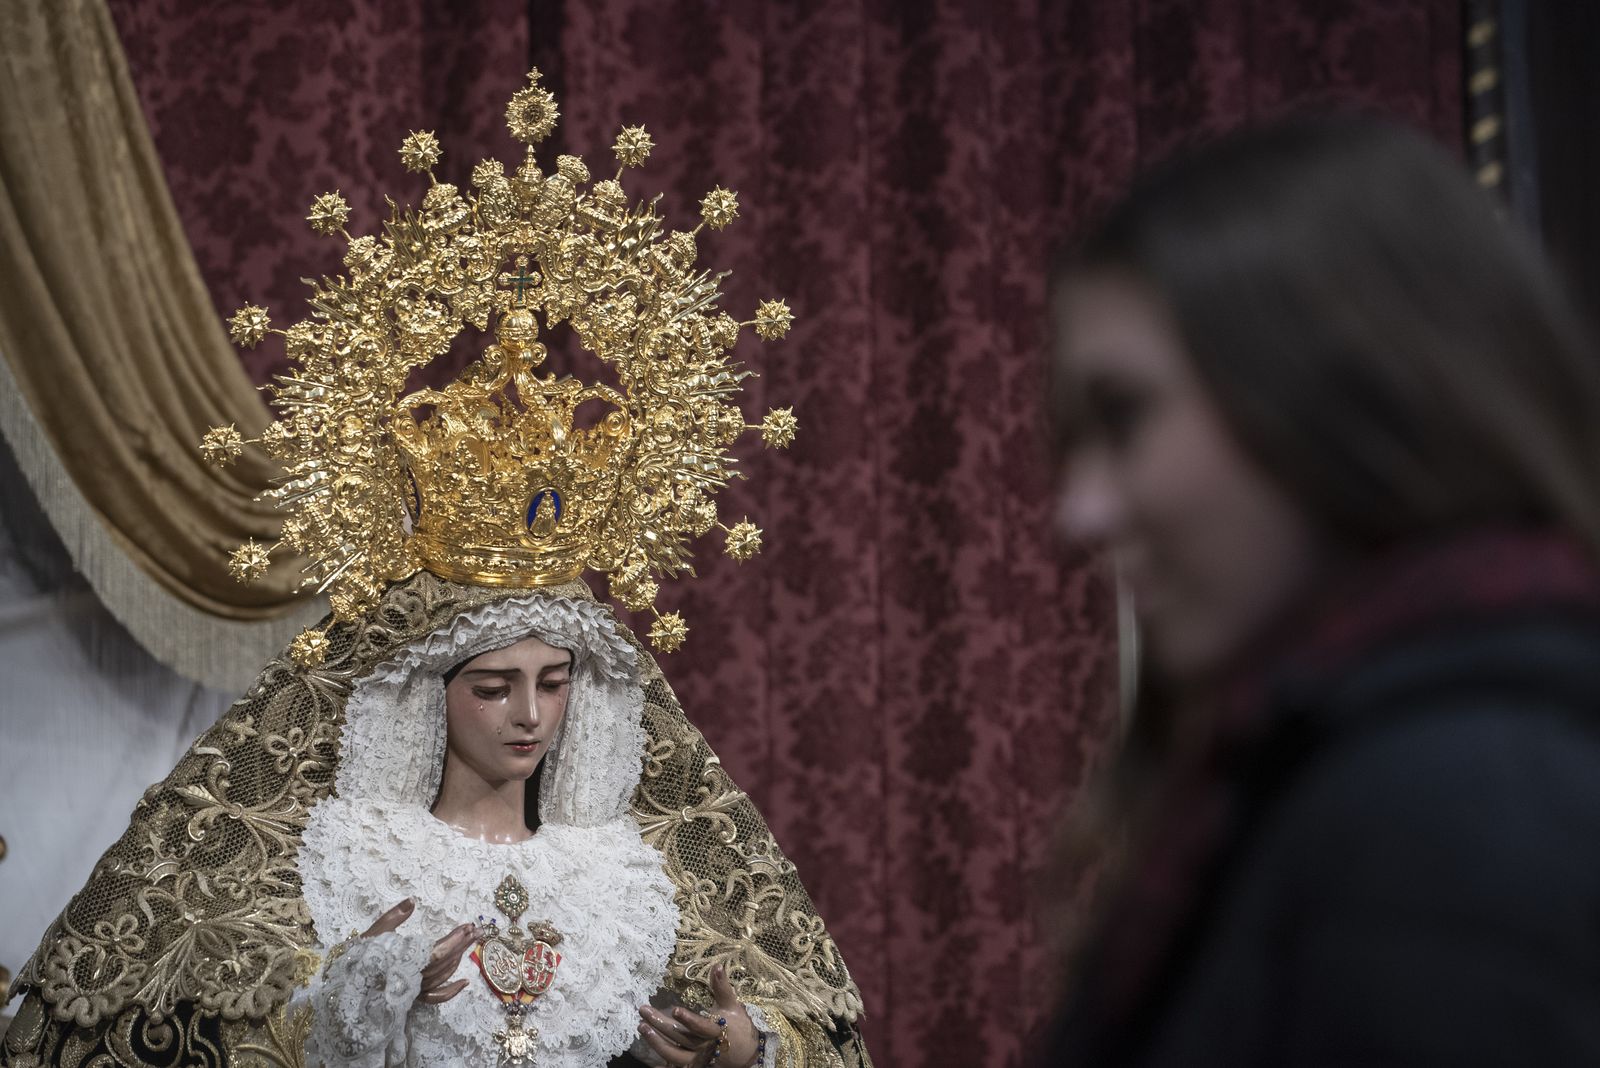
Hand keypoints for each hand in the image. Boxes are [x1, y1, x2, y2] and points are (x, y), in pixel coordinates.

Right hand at [360, 898, 474, 1004]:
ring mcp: (413, 991)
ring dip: (458, 959)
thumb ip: (393, 917)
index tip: (468, 926)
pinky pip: (436, 997)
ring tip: (469, 942)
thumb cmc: (356, 961)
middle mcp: (413, 979)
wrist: (342, 991)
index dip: (455, 939)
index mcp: (405, 963)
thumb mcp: (372, 935)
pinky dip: (451, 991)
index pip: (438, 952)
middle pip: (445, 962)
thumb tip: (412, 900)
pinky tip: (465, 983)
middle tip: (476, 930)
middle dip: (462, 945)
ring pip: (443, 976)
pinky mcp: (411, 998)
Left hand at [637, 967, 760, 1066]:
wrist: (744, 1054)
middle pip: (681, 1038)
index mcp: (716, 1031)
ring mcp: (696, 1058)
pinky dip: (660, 1063)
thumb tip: (717, 965)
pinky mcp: (691, 1064)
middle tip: (644, 1011)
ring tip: (641, 1027)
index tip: (674, 1009)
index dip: (689, 1020)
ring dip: (656, 1042)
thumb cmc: (737, 1025)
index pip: (701, 1027)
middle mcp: (704, 1047)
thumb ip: (722, 987)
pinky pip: (673, 1065)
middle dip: (661, 1025)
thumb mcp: (732, 1005)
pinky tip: (647, 1051)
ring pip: (674, 1055)